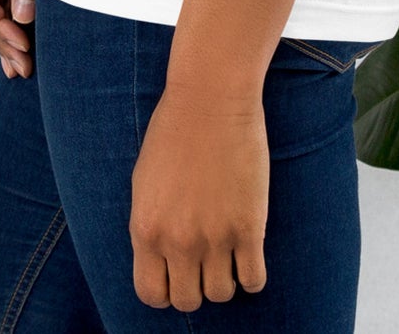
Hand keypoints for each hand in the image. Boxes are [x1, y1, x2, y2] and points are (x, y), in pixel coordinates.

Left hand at [129, 80, 268, 308]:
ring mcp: (214, 237)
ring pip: (221, 294)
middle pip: (188, 301)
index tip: (177, 274)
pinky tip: (249, 252)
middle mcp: (177, 241)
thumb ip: (150, 225)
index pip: (151, 294)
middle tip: (204, 262)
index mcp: (145, 229)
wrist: (211, 98)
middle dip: (196, 286)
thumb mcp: (145, 182)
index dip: (166, 289)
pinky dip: (252, 275)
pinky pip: (254, 281)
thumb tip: (161, 258)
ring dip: (225, 278)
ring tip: (228, 253)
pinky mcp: (249, 227)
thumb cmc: (174, 130)